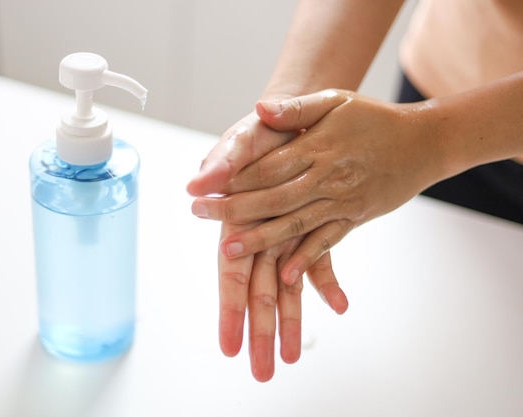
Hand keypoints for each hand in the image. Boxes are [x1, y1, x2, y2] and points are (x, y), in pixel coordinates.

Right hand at [188, 109, 347, 381]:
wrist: (300, 117)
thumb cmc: (267, 129)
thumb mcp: (245, 137)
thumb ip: (225, 159)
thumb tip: (197, 184)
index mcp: (240, 217)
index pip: (233, 272)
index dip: (230, 309)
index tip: (229, 344)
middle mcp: (261, 230)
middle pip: (258, 290)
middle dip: (259, 331)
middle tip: (261, 371)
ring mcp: (285, 231)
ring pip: (285, 285)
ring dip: (288, 320)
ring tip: (289, 358)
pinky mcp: (310, 223)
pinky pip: (317, 260)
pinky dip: (325, 282)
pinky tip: (338, 305)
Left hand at [192, 90, 439, 282]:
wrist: (422, 143)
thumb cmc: (373, 119)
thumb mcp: (335, 101)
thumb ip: (296, 108)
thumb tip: (260, 109)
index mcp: (317, 147)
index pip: (267, 166)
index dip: (232, 178)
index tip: (203, 186)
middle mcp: (327, 177)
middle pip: (273, 198)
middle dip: (233, 209)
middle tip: (199, 214)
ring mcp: (341, 202)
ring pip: (294, 224)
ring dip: (260, 239)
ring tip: (228, 248)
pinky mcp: (353, 219)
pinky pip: (327, 243)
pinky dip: (306, 259)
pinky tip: (285, 276)